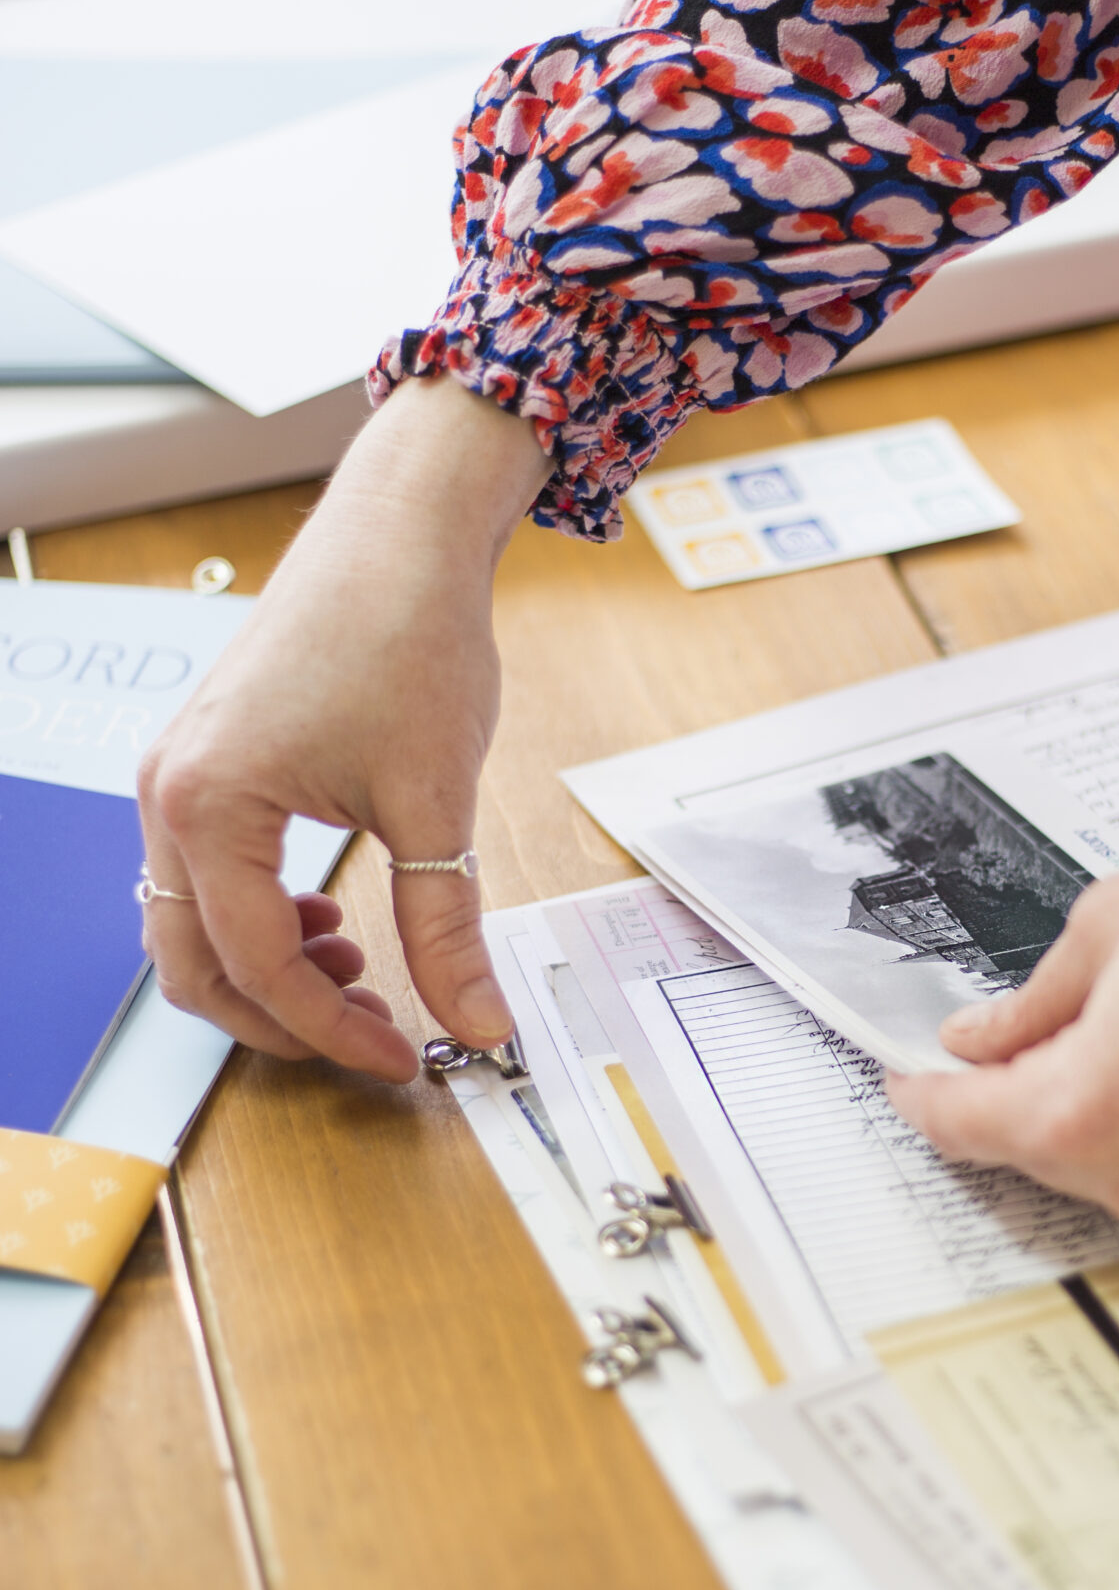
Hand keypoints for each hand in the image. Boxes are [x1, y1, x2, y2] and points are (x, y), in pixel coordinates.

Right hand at [137, 377, 545, 1081]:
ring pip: (188, 926)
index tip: (402, 1058)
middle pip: (194, 965)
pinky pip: (201, 876)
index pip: (258, 967)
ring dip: (264, 971)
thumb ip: (447, 928)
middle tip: (373, 1036)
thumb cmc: (408, 635)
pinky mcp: (201, 762)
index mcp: (210, 807)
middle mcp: (168, 794)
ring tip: (359, 971)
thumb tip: (478, 1020)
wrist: (400, 531)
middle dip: (282, 1020)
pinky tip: (326, 916)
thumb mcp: (435, 803)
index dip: (331, 1032)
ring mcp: (175, 775)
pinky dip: (253, 918)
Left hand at [887, 800, 1118, 1222]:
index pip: (962, 1124)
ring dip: (1076, 1111)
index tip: (904, 1071)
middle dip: (1002, 1096)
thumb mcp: (1113, 924)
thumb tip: (979, 1039)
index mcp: (1084, 1108)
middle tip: (998, 1032)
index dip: (921, 1093)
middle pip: (1026, 1152)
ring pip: (1097, 1166)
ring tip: (1105, 1024)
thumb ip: (1030, 1003)